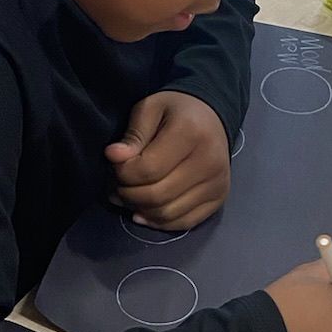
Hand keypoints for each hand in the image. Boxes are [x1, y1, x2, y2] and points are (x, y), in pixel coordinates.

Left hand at [106, 91, 230, 230]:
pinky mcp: (218, 199)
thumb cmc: (175, 111)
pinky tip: (144, 211)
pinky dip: (159, 222)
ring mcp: (217, 184)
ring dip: (140, 210)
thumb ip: (132, 135)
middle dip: (128, 194)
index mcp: (191, 133)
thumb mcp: (149, 109)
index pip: (148, 169)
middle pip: (156, 196)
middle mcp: (210, 162)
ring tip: (128, 196)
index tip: (114, 164)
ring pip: (167, 214)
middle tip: (116, 185)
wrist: (212, 117)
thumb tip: (114, 157)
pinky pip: (184, 223)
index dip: (122, 173)